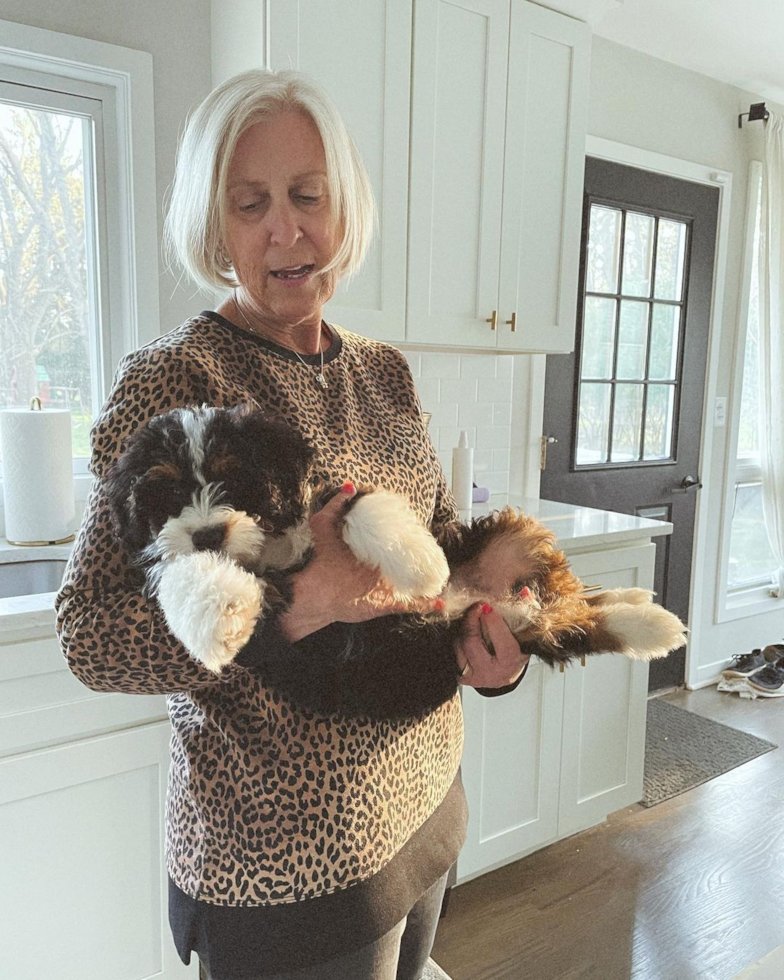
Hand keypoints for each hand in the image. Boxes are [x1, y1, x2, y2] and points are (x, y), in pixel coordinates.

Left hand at [279, 483, 434, 641]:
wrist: (316, 592)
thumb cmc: (321, 560)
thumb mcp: (324, 527)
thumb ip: (335, 505)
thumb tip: (349, 486)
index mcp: (373, 553)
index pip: (395, 544)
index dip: (408, 538)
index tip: (422, 531)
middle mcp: (382, 570)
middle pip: (409, 564)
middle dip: (425, 561)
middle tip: (440, 554)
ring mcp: (387, 588)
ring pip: (415, 584)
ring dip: (430, 581)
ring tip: (445, 576)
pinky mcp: (387, 604)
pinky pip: (411, 605)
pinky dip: (427, 604)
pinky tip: (440, 602)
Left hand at [455, 603, 529, 688]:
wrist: (505, 673)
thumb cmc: (517, 648)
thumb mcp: (526, 630)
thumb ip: (528, 609)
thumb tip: (525, 592)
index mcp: (511, 661)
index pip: (502, 642)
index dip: (493, 622)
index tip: (486, 606)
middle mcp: (492, 673)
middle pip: (472, 644)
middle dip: (471, 622)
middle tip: (474, 607)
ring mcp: (475, 677)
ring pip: (459, 647)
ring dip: (463, 631)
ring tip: (472, 621)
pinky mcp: (463, 678)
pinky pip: (453, 654)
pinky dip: (456, 640)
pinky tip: (463, 633)